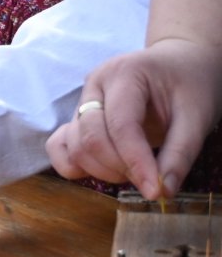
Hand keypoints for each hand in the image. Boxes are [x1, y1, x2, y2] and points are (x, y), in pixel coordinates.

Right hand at [47, 39, 221, 197]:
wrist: (178, 64)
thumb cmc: (190, 85)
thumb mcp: (197, 116)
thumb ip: (180, 153)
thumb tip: (163, 191)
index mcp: (124, 74)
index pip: (121, 125)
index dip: (136, 162)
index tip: (155, 192)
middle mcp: (94, 85)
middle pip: (90, 137)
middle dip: (119, 168)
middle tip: (150, 180)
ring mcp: (82, 100)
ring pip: (74, 145)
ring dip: (102, 170)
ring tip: (134, 171)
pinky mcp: (78, 117)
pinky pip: (59, 145)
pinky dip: (76, 165)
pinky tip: (104, 170)